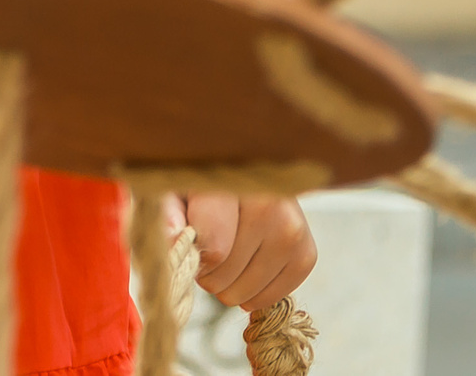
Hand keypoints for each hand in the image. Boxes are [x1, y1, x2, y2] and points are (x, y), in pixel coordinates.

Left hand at [177, 191, 316, 310]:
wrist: (251, 179)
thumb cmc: (203, 186)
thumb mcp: (175, 190)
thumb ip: (168, 213)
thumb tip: (176, 239)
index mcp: (233, 181)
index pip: (214, 246)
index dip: (194, 256)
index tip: (190, 242)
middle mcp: (270, 203)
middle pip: (227, 272)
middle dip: (208, 272)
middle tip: (209, 252)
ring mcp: (293, 228)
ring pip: (249, 289)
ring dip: (230, 286)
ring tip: (228, 260)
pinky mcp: (307, 252)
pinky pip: (276, 296)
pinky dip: (256, 294)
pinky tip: (248, 272)